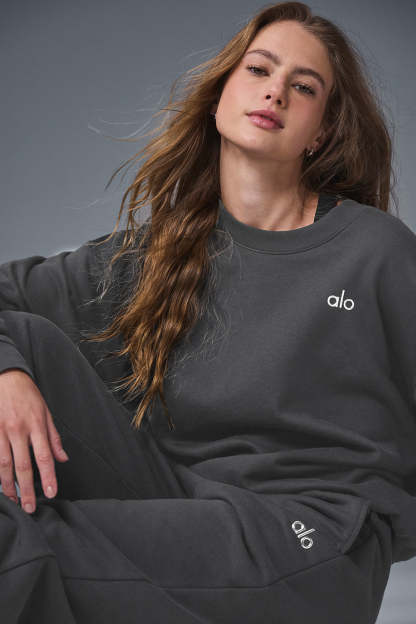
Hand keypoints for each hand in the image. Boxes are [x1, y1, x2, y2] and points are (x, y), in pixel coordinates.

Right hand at [0, 368, 68, 513]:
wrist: (5, 377)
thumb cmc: (27, 395)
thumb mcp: (46, 412)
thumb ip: (54, 437)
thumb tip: (63, 459)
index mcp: (36, 425)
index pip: (44, 456)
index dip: (48, 477)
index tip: (51, 492)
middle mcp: (18, 429)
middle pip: (23, 466)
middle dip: (27, 489)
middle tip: (30, 507)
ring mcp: (0, 430)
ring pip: (3, 464)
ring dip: (8, 485)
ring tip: (13, 500)